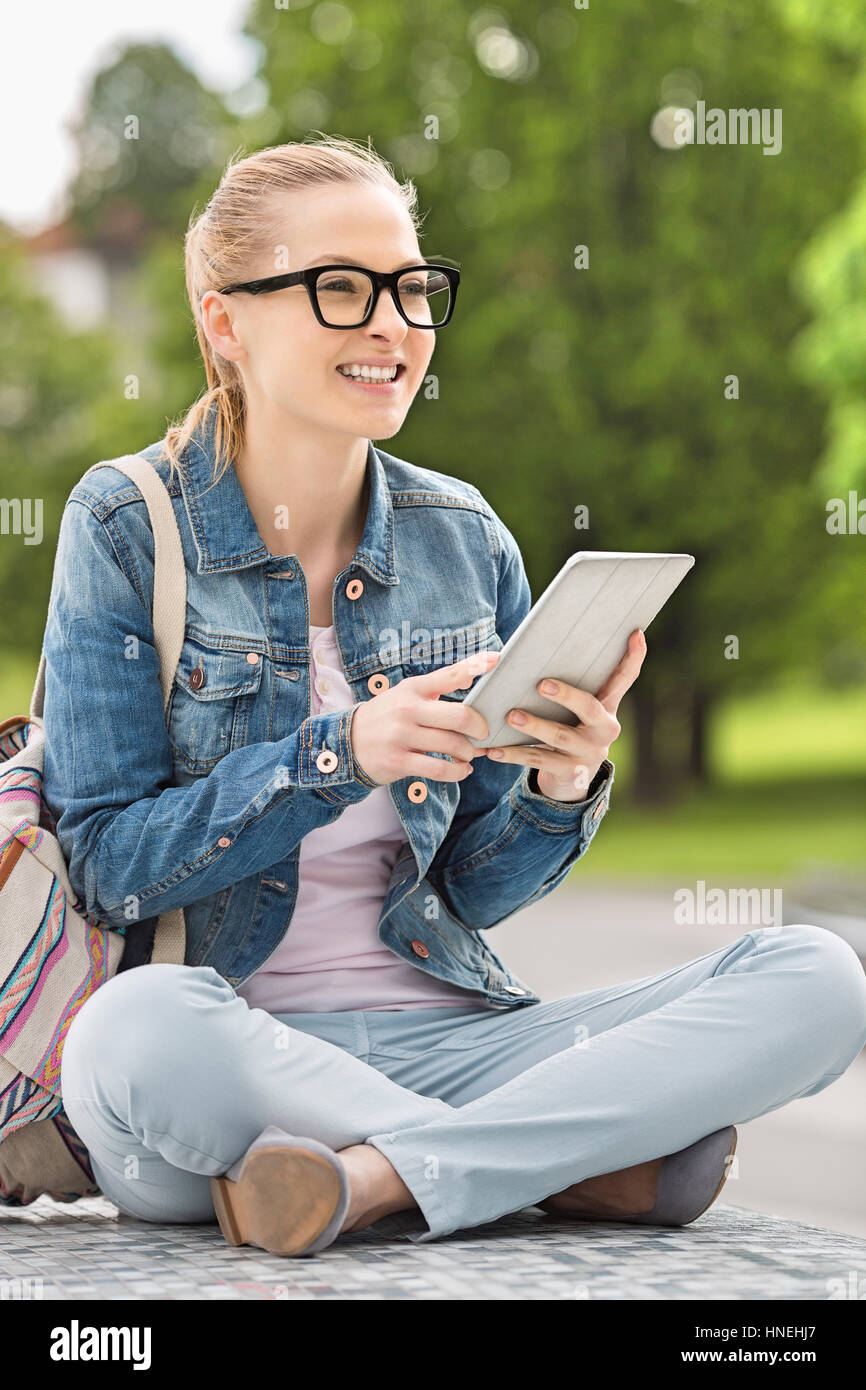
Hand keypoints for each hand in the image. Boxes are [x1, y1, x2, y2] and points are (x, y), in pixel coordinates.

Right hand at [350, 650, 496, 786]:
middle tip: (484, 733)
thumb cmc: (387, 717)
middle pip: (459, 716)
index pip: (449, 674)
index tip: (495, 660)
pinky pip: (440, 769)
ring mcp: (402, 736)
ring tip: (470, 754)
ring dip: (469, 753)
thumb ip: (437, 686)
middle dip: (480, 728)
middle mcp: (407, 709)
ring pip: (453, 745)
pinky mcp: (399, 761)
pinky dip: (458, 772)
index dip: (475, 666)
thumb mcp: (406, 694)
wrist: (346, 743)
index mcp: (412, 689)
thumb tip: (472, 676)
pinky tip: (461, 769)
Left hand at [477, 628, 646, 801]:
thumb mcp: (578, 710)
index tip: (635, 632)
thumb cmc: (569, 728)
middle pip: (589, 708)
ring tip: (511, 716)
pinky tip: (492, 749)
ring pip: (560, 737)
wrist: (572, 779)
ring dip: (534, 726)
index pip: (625, 678)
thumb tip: (541, 648)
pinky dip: (513, 754)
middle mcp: (604, 729)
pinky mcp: (570, 773)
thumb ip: (573, 684)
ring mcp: (589, 752)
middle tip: (542, 684)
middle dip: (566, 695)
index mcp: (608, 707)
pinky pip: (538, 761)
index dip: (633, 657)